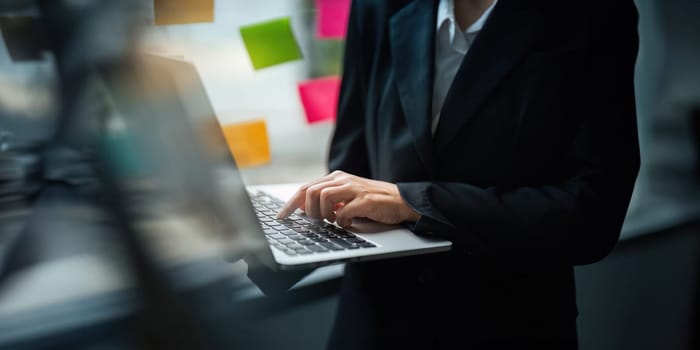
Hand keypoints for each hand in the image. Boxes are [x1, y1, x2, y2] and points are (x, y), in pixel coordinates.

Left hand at [276, 170, 419, 226]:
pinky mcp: (365, 200)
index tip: (281, 217)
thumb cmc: (371, 201)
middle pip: (311, 192)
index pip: (305, 188)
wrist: (401, 201)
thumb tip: (303, 208)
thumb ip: (326, 200)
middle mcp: (343, 180)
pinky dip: (341, 221)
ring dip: (324, 214)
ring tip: (333, 220)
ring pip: (323, 197)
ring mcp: (354, 189)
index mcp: (336, 178)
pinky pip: (343, 211)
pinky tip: (347, 223)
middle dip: (309, 211)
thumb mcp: (346, 198)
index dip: (290, 204)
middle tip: (317, 221)